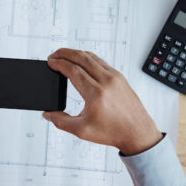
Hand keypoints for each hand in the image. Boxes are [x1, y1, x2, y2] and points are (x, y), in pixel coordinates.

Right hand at [43, 49, 162, 155]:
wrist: (137, 133)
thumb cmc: (114, 132)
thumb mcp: (82, 131)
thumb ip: (61, 122)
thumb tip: (48, 114)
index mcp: (96, 93)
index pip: (73, 70)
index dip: (59, 63)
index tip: (50, 62)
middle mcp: (107, 81)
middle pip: (81, 57)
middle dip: (64, 53)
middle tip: (54, 55)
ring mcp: (115, 77)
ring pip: (92, 56)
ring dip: (76, 53)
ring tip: (65, 56)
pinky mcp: (120, 77)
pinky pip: (101, 61)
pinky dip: (88, 57)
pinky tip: (81, 61)